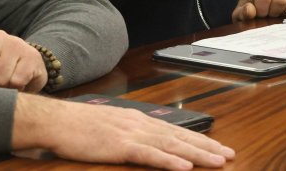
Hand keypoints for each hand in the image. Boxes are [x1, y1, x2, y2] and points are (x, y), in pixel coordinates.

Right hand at [12, 93, 233, 169]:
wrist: (56, 120)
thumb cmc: (78, 126)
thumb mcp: (110, 126)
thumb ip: (130, 132)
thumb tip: (146, 143)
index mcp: (137, 119)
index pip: (175, 130)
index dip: (198, 139)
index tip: (217, 146)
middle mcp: (139, 123)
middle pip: (179, 137)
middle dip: (206, 146)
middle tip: (229, 154)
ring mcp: (131, 134)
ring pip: (171, 145)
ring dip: (197, 154)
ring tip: (218, 161)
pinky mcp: (120, 146)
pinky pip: (150, 155)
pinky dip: (169, 161)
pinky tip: (185, 167)